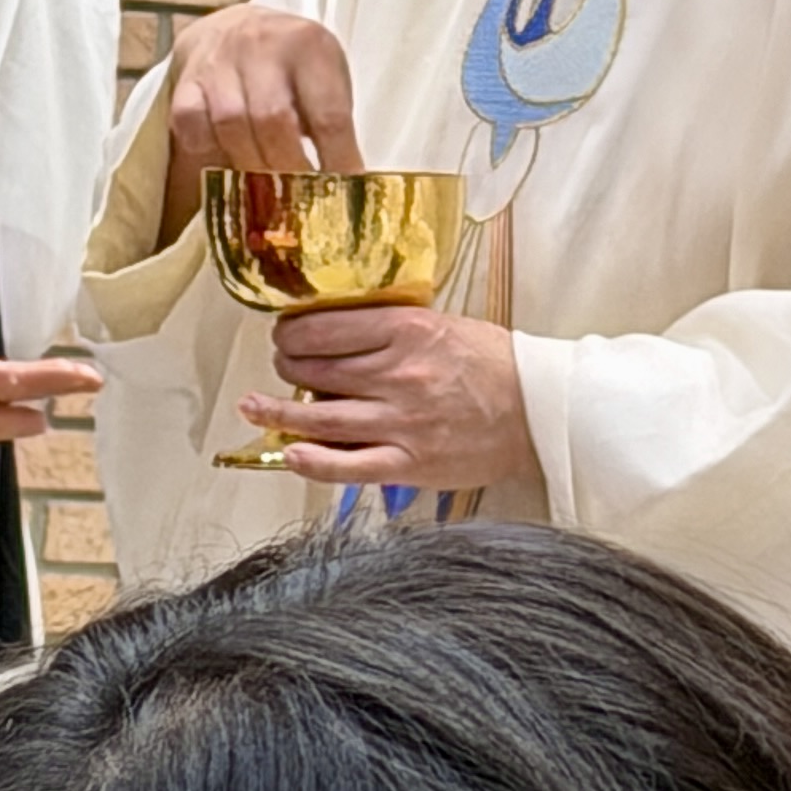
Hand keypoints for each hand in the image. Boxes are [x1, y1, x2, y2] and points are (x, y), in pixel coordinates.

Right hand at [161, 6, 362, 233]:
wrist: (232, 26)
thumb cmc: (291, 66)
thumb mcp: (323, 78)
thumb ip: (331, 125)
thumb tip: (343, 186)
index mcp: (310, 46)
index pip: (328, 114)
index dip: (337, 160)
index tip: (344, 195)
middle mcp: (262, 46)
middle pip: (274, 119)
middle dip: (289, 168)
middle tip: (300, 202)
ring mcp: (220, 61)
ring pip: (231, 122)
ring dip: (250, 166)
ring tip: (266, 194)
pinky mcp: (186, 80)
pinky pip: (190, 121)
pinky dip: (206, 150)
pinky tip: (222, 166)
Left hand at [243, 302, 537, 493]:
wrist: (539, 409)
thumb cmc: (494, 364)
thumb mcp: (443, 325)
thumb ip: (392, 329)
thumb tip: (336, 333)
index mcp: (408, 330)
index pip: (325, 327)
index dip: (292, 332)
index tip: (286, 334)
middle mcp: (399, 374)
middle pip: (316, 369)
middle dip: (286, 366)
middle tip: (279, 365)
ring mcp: (402, 422)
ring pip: (319, 416)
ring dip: (277, 411)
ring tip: (252, 405)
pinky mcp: (410, 463)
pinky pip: (347, 465)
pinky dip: (311, 459)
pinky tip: (289, 452)